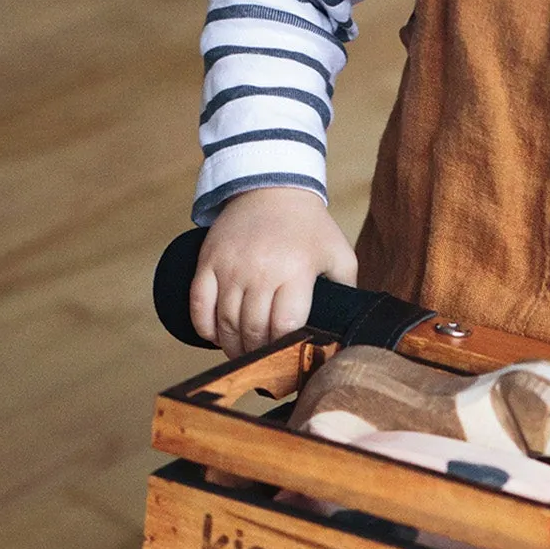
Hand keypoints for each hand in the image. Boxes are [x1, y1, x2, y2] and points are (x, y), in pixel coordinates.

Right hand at [188, 188, 357, 358]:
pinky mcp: (208, 259)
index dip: (285, 349)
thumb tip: (351, 328)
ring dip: (233, 347)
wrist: (271, 185)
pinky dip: (204, 327)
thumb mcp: (340, 255)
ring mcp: (230, 265)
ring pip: (225, 321)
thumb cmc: (310, 226)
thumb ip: (347, 291)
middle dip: (259, 354)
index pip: (285, 326)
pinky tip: (215, 337)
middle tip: (265, 363)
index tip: (289, 359)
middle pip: (254, 329)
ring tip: (244, 355)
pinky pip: (198, 302)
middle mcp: (260, 270)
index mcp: (295, 272)